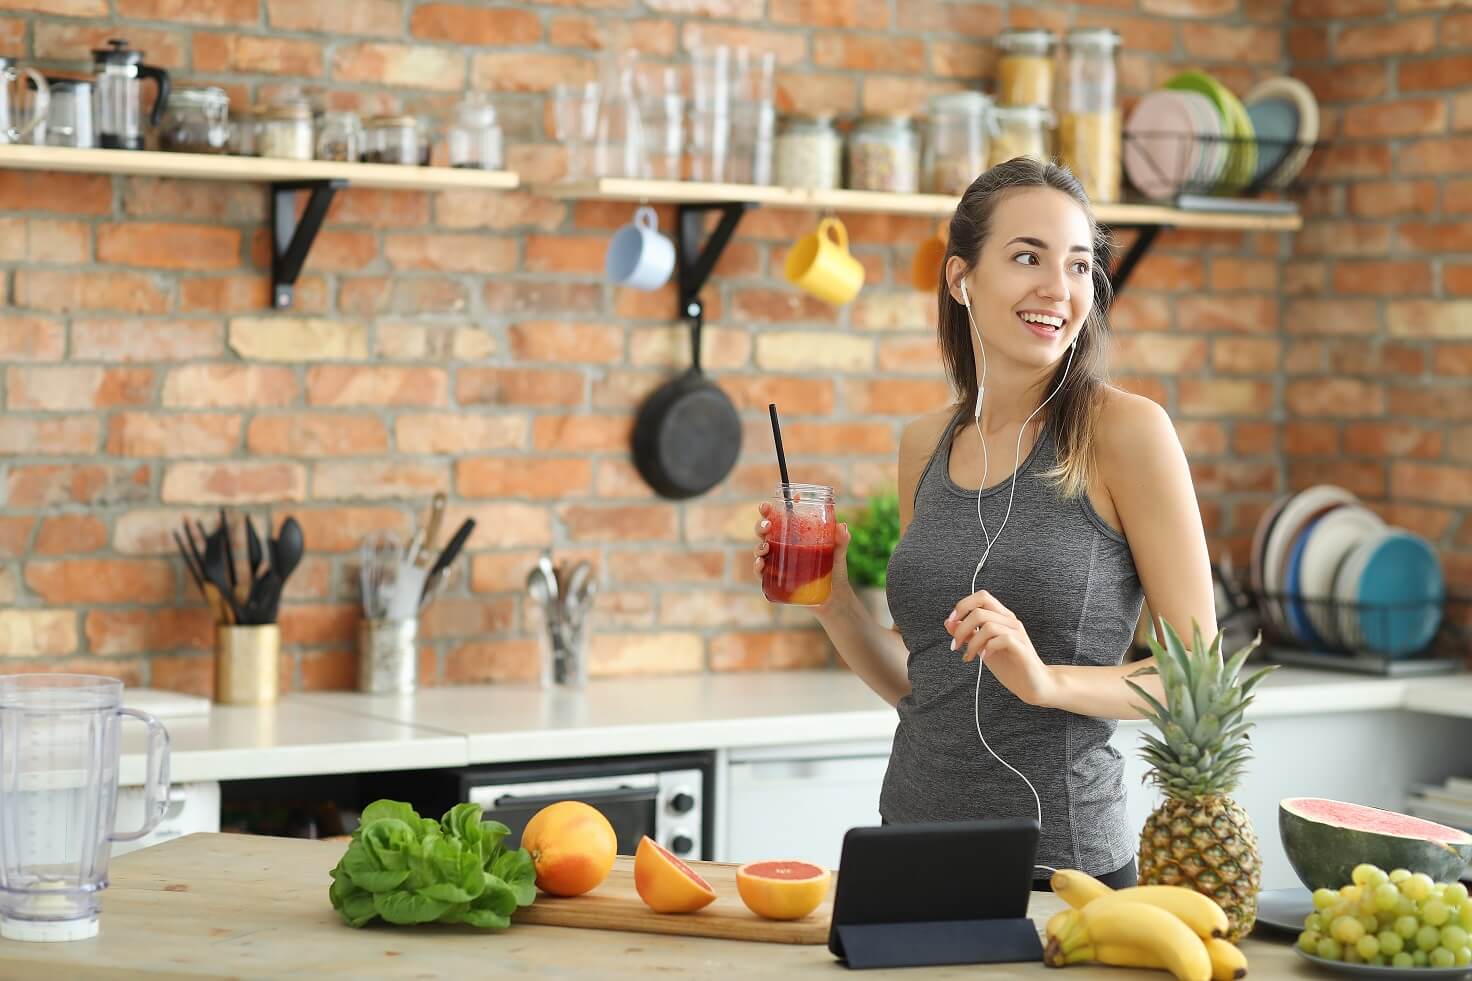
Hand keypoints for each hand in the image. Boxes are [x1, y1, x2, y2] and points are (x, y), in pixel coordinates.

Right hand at [751, 500, 851, 612]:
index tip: (767, 506)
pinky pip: (761, 573)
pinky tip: (761, 564)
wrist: (834, 599)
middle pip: (764, 532)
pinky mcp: (776, 581)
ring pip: (760, 551)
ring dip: (758, 546)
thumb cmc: (834, 571)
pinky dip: (758, 568)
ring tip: (765, 548)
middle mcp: (782, 548)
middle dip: (761, 526)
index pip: (777, 519)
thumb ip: (841, 541)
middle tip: (767, 525)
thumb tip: (842, 527)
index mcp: (794, 535)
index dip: (768, 511)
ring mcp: (777, 564)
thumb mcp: (839, 554)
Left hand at [946, 591, 1055, 706]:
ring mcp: (1018, 634)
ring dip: (972, 643)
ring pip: (988, 626)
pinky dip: (987, 648)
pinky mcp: (1022, 648)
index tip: (950, 623)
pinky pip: (1003, 639)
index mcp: (1001, 616)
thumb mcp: (982, 647)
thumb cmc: (1009, 664)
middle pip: (980, 611)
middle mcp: (1010, 621)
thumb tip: (948, 622)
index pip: (981, 596)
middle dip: (961, 628)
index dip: (962, 606)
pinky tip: (984, 658)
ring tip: (969, 656)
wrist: (1032, 684)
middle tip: (955, 645)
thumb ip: (968, 634)